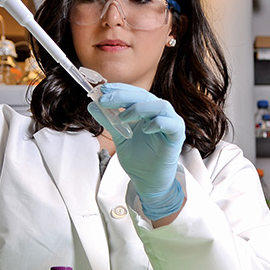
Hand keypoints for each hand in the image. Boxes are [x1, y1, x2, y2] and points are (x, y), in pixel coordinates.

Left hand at [88, 83, 185, 219]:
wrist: (148, 180)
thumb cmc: (138, 158)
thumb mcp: (119, 137)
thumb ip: (108, 121)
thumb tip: (92, 105)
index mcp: (147, 110)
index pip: (134, 93)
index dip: (118, 89)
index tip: (101, 89)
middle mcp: (159, 113)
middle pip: (144, 96)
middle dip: (123, 96)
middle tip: (105, 100)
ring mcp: (170, 123)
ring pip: (160, 105)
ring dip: (139, 108)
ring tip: (122, 117)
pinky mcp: (177, 136)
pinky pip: (171, 124)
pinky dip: (158, 123)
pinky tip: (145, 129)